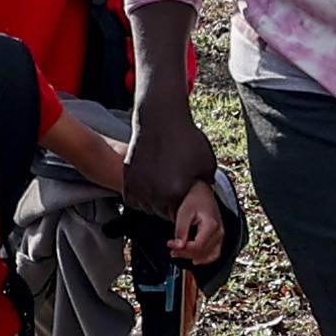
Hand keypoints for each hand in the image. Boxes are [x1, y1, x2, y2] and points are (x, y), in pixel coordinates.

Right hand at [124, 104, 219, 222]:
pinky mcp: (128, 181)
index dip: (184, 205)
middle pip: (162, 213)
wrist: (161, 120)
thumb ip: (205, 186)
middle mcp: (155, 194)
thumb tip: (207, 200)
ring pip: (147, 208)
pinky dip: (140, 195)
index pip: (180, 215)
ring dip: (154, 200)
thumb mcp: (207, 164)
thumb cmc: (186, 140)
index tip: (185, 191)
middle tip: (173, 185)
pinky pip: (134, 200)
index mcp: (176, 193)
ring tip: (161, 182)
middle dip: (169, 204)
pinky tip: (149, 181)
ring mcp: (139, 188)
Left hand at [168, 180, 223, 264]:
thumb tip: (178, 246)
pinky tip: (195, 259)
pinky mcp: (219, 237)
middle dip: (185, 253)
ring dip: (193, 257)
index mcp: (212, 225)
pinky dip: (205, 258)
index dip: (183, 249)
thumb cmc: (194, 199)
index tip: (170, 245)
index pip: (197, 246)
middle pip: (202, 252)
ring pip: (209, 255)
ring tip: (180, 253)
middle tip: (172, 249)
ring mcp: (220, 235)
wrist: (202, 192)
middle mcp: (219, 231)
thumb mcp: (184, 212)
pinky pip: (215, 253)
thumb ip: (181, 230)